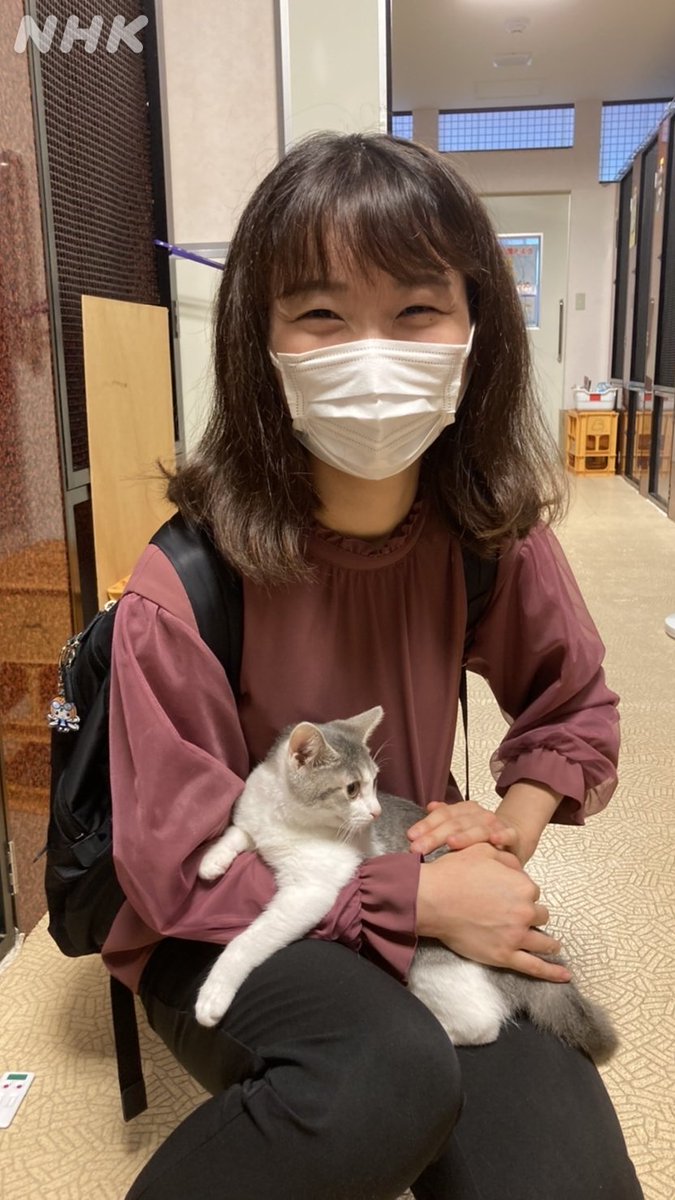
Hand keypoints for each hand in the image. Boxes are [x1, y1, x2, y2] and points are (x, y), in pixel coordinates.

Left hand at [407, 800, 520, 857]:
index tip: (411, 837)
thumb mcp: (461, 823)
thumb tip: (430, 806)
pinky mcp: (512, 836)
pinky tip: (494, 840)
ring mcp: (496, 825)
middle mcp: (479, 815)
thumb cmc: (480, 833)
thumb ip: (444, 816)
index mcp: (464, 810)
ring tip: (450, 842)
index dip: (426, 825)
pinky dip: (502, 836)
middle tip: (418, 848)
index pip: (443, 815)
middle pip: (456, 824)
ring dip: (465, 836)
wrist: (513, 836)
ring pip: (479, 829)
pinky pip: (508, 835)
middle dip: (435, 836)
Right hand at [415, 843, 570, 982]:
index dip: (521, 892)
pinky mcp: (504, 955)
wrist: (432, 899)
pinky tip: (564, 976)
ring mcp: (516, 936)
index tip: (510, 894)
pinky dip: (551, 972)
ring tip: (552, 945)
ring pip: (543, 941)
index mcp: (523, 886)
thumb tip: (518, 867)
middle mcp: (524, 911)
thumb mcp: (483, 850)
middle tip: (518, 915)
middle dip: (531, 914)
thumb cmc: (454, 874)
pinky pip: (535, 967)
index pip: (532, 891)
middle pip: (539, 914)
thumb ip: (507, 857)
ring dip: (548, 942)